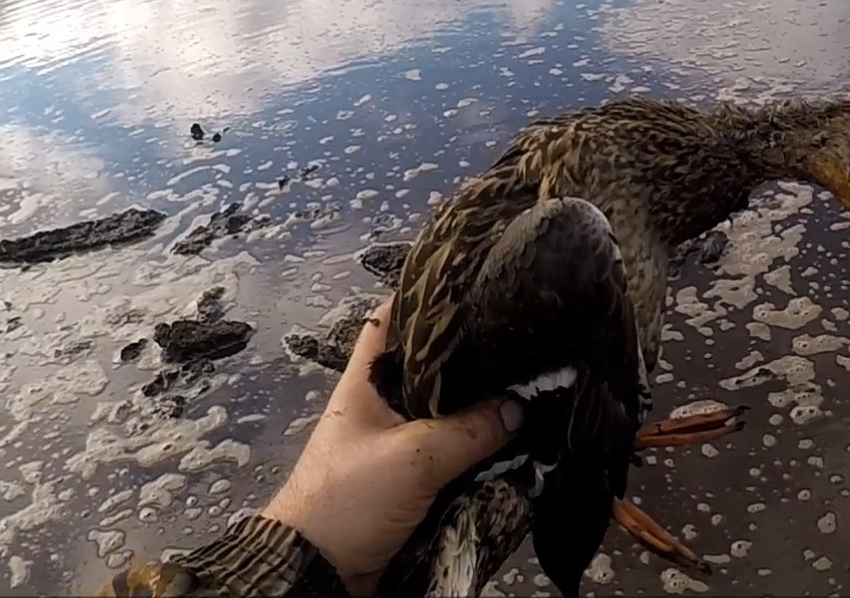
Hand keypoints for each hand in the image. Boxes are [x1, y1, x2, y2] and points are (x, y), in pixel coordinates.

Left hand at [262, 297, 520, 596]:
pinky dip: (480, 448)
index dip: (422, 294)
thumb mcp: (414, 457)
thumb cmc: (349, 499)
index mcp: (365, 382)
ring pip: (448, 412)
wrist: (318, 571)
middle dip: (472, 356)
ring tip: (532, 384)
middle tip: (522, 338)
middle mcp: (382, 405)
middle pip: (432, 366)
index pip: (389, 320)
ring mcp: (396, 444)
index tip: (468, 280)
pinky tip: (516, 439)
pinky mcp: (410, 480)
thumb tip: (520, 407)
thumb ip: (469, 429)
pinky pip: (453, 453)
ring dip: (482, 407)